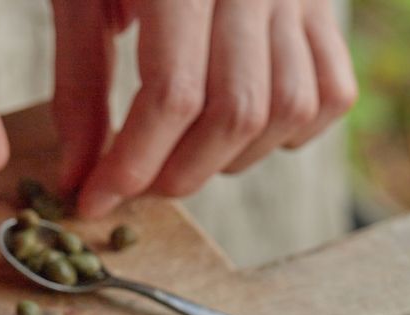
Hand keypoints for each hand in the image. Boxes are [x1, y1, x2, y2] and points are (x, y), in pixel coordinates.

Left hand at [52, 0, 357, 216]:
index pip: (172, 97)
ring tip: (181, 157)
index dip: (130, 166)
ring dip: (229, 160)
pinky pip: (330, 94)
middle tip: (135, 185)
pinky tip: (241, 132)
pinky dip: (289, 134)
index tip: (95, 200)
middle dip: (176, 174)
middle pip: (235, 114)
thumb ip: (79, 86)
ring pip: (286, 110)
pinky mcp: (323, 7)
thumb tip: (78, 177)